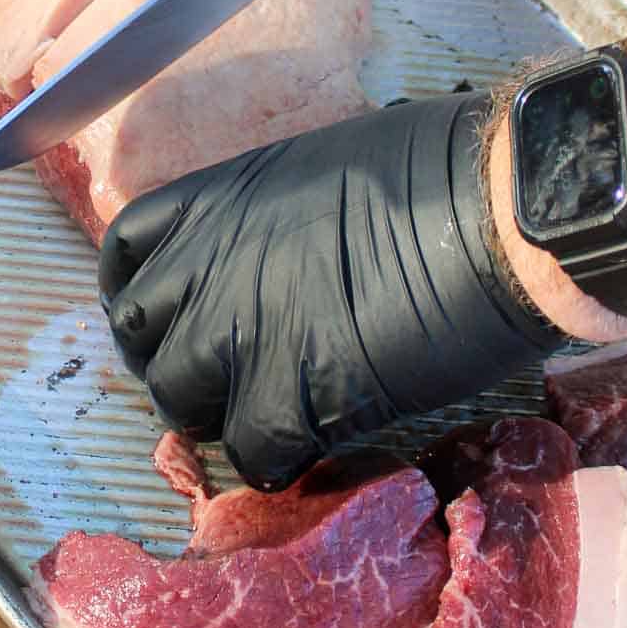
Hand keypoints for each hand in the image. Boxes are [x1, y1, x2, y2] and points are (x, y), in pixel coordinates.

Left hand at [98, 94, 559, 489]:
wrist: (498, 216)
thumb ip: (277, 218)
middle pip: (140, 341)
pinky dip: (277, 460)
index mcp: (218, 199)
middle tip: (228, 377)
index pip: (127, 255)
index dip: (144, 294)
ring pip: (179, 405)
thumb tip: (289, 249)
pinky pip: (249, 455)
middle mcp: (208, 266)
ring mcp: (239, 335)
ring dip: (219, 415)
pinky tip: (315, 444)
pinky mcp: (287, 400)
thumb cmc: (441, 170)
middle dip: (178, 363)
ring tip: (273, 412)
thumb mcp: (326, 167)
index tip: (169, 316)